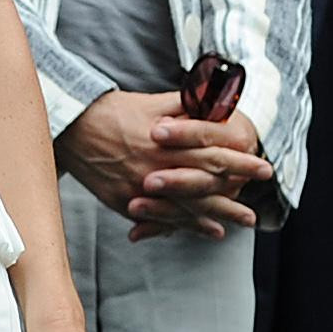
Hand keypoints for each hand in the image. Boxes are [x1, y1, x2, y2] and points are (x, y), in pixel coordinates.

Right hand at [56, 90, 269, 240]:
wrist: (69, 128)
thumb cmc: (111, 111)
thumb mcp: (148, 102)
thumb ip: (183, 105)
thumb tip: (214, 102)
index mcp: (164, 140)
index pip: (211, 153)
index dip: (240, 161)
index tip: (263, 168)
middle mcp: (155, 167)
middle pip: (204, 186)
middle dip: (234, 198)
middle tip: (257, 210)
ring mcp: (140, 188)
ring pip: (185, 208)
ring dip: (216, 217)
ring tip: (241, 222)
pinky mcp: (124, 202)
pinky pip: (160, 218)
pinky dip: (185, 226)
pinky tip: (206, 229)